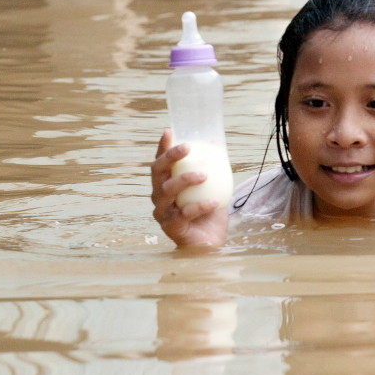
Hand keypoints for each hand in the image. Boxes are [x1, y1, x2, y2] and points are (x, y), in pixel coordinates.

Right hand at [151, 129, 228, 246]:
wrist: (210, 243)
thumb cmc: (209, 213)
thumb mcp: (213, 188)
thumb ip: (212, 169)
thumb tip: (217, 143)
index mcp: (165, 184)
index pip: (160, 162)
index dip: (162, 146)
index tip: (170, 131)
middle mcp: (159, 196)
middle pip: (157, 172)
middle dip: (170, 156)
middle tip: (188, 147)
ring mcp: (162, 212)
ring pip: (167, 191)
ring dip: (185, 180)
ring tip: (204, 175)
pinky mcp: (171, 227)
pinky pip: (185, 213)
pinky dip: (201, 206)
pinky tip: (215, 203)